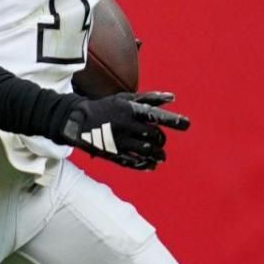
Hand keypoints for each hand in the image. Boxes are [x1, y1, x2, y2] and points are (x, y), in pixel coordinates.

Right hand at [58, 91, 189, 170]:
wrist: (77, 120)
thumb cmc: (106, 107)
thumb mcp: (125, 98)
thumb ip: (149, 98)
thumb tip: (172, 98)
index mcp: (130, 110)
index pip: (156, 115)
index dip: (174, 120)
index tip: (187, 124)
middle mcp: (126, 125)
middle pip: (154, 135)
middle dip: (161, 139)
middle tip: (161, 141)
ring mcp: (119, 141)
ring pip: (147, 150)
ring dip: (158, 154)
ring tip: (160, 155)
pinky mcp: (113, 154)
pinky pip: (134, 162)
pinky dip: (146, 165)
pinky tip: (151, 164)